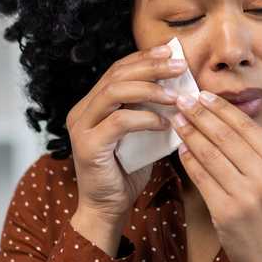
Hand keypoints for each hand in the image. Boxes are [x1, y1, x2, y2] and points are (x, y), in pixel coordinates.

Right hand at [65, 44, 183, 226]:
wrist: (109, 209)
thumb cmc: (128, 172)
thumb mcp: (143, 134)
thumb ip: (151, 111)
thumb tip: (181, 88)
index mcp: (92, 105)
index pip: (118, 70)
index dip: (144, 58)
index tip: (172, 53)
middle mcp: (82, 111)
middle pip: (116, 75)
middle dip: (151, 67)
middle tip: (180, 66)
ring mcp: (81, 127)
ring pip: (114, 92)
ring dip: (150, 89)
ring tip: (176, 96)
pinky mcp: (87, 145)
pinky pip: (119, 122)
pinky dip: (145, 118)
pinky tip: (164, 123)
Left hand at [170, 91, 261, 261]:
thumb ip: (260, 154)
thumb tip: (227, 121)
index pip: (247, 127)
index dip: (222, 109)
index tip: (203, 95)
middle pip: (226, 137)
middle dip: (201, 115)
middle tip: (182, 100)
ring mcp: (246, 196)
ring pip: (211, 154)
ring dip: (190, 133)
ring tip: (177, 119)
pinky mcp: (226, 213)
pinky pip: (202, 178)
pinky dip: (189, 161)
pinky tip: (180, 148)